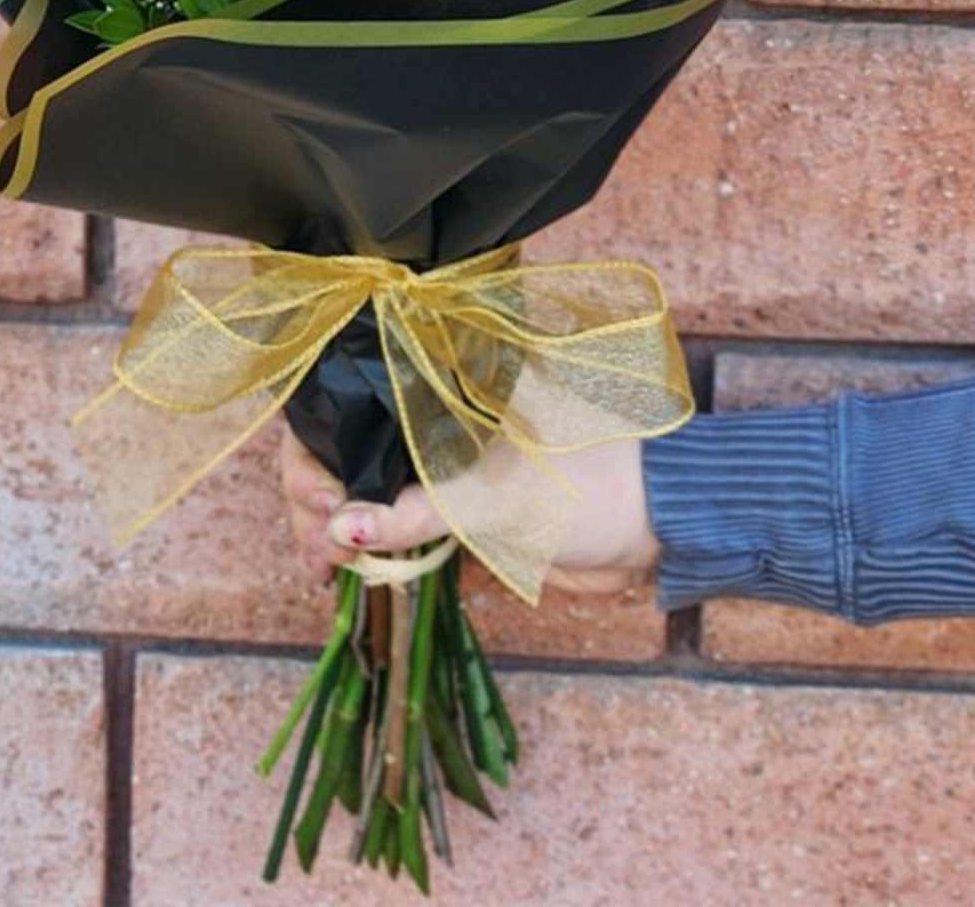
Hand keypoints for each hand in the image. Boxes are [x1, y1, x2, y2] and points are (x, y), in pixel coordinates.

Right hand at [279, 427, 661, 597]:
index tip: (318, 506)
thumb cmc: (582, 485)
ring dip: (343, 535)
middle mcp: (433, 428)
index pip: (348, 412)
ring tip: (326, 573)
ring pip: (373, 499)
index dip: (316, 458)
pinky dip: (378, 556)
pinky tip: (351, 578)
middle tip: (319, 556)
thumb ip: (412, 513)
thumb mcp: (489, 498)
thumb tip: (340, 530)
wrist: (658, 522)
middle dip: (321, 505)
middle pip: (351, 458)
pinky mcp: (468, 518)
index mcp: (437, 396)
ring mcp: (449, 474)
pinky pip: (406, 534)